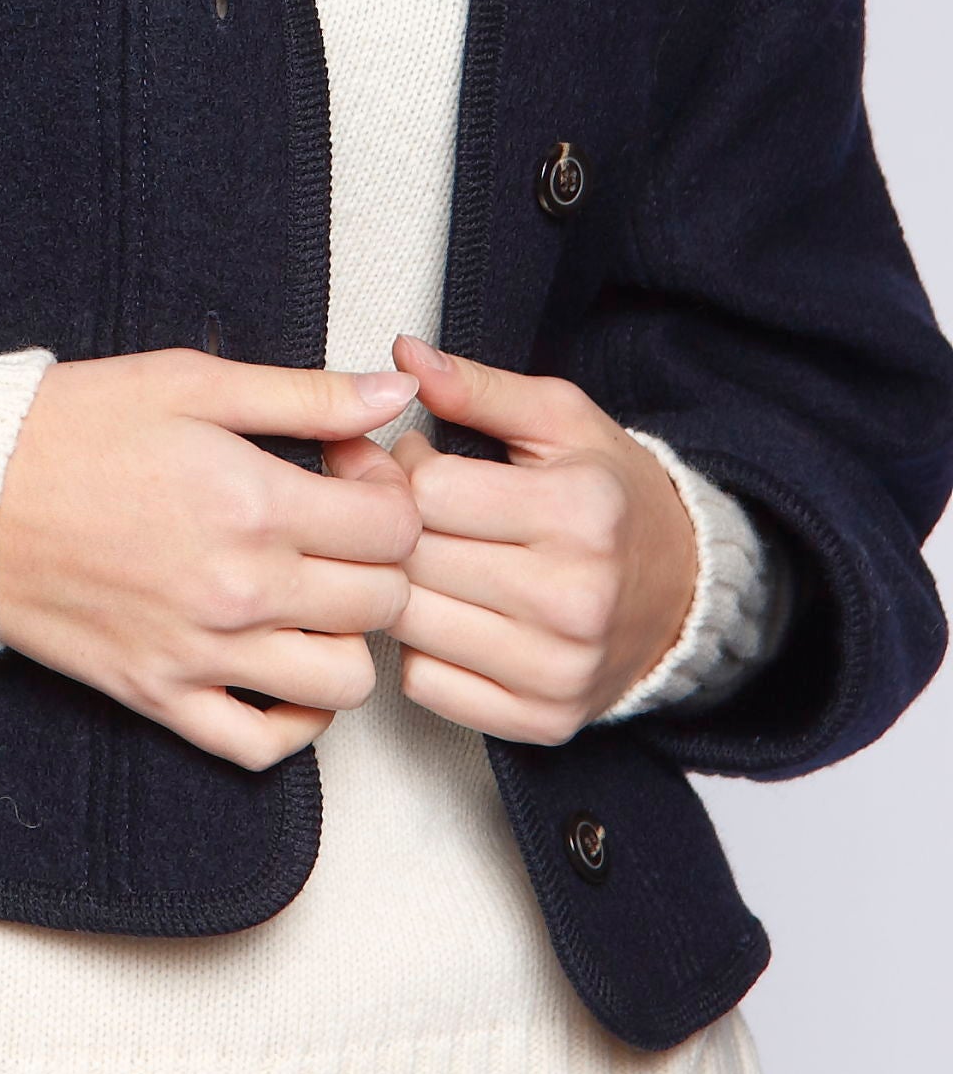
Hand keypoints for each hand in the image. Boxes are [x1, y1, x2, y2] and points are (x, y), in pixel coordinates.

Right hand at [0, 348, 420, 769]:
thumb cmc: (71, 427)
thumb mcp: (191, 382)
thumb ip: (305, 395)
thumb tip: (394, 392)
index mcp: (255, 504)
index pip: (396, 525)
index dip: (391, 490)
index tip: (350, 470)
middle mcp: (240, 590)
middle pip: (384, 602)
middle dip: (381, 559)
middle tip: (337, 524)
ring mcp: (202, 654)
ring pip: (344, 682)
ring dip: (347, 637)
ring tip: (313, 594)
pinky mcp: (160, 697)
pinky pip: (262, 747)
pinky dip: (292, 721)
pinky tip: (281, 665)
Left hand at [374, 334, 696, 743]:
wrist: (682, 592)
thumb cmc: (609, 495)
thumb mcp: (560, 421)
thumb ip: (479, 387)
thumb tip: (405, 353)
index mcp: (579, 512)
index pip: (429, 489)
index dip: (402, 466)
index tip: (415, 459)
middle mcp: (573, 598)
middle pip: (414, 558)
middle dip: (391, 526)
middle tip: (403, 508)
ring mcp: (558, 668)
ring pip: (409, 623)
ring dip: (398, 586)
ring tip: (423, 556)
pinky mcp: (542, 719)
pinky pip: (425, 682)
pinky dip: (419, 647)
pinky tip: (446, 612)